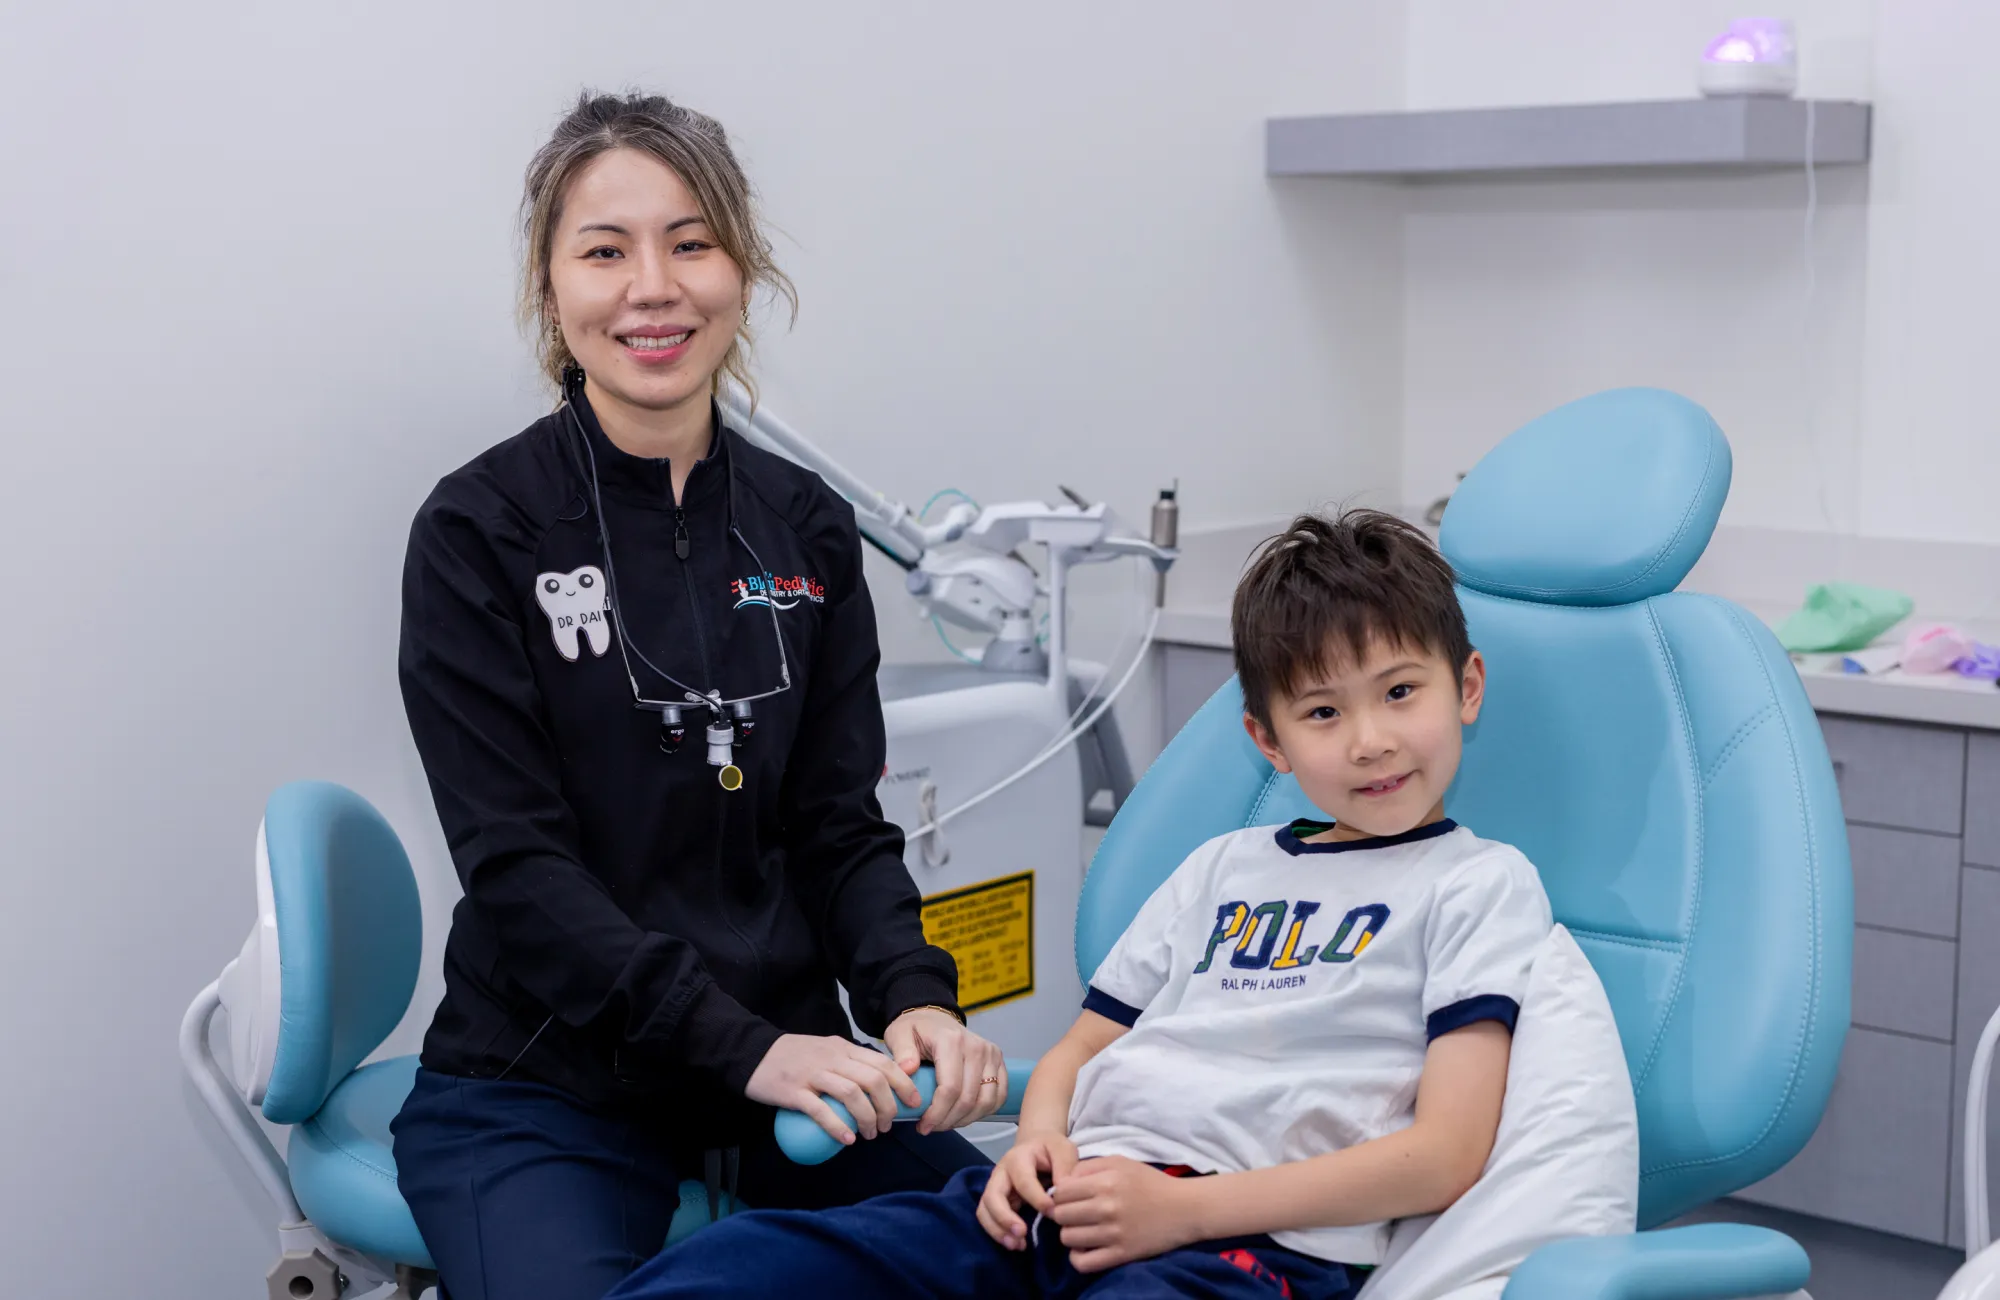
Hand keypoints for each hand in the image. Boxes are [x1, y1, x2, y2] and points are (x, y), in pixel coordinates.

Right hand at [744, 1034, 922, 1145]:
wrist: (752, 1052)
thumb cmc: (792, 1056)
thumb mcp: (826, 1050)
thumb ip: (849, 1062)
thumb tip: (877, 1085)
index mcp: (843, 1048)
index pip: (883, 1064)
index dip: (904, 1084)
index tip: (913, 1102)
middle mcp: (832, 1059)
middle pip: (873, 1081)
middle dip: (888, 1107)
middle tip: (887, 1126)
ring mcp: (812, 1074)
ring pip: (852, 1095)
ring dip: (867, 1118)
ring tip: (870, 1135)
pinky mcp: (793, 1091)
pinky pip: (820, 1110)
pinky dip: (837, 1126)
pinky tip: (847, 1140)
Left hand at [882, 1007, 1006, 1133]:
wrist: (935, 1016)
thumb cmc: (917, 1029)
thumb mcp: (899, 1035)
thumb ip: (901, 1052)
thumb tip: (907, 1070)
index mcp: (951, 1041)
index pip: (950, 1088)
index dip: (937, 1114)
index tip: (923, 1126)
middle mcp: (976, 1047)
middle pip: (969, 1099)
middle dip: (948, 1120)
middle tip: (931, 1127)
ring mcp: (991, 1054)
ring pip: (986, 1101)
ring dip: (965, 1119)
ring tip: (946, 1122)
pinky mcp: (998, 1062)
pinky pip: (999, 1096)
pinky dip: (983, 1111)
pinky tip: (964, 1115)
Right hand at [976, 1129, 1077, 1250]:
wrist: (1036, 1145)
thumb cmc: (1051, 1149)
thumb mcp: (1063, 1149)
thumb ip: (1066, 1167)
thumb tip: (1063, 1193)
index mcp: (1019, 1158)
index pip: (1023, 1180)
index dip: (1036, 1198)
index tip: (1052, 1212)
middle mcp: (1001, 1173)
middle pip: (992, 1196)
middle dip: (1004, 1217)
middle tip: (1022, 1233)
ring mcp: (995, 1187)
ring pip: (984, 1210)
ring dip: (998, 1230)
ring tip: (1017, 1245)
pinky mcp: (995, 1202)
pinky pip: (988, 1219)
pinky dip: (997, 1234)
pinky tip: (1016, 1245)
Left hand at [1049, 1156, 1199, 1272]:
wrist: (1184, 1208)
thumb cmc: (1150, 1183)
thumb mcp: (1120, 1163)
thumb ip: (1089, 1167)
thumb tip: (1062, 1183)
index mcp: (1106, 1182)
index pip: (1061, 1192)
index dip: (1061, 1195)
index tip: (1070, 1198)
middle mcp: (1107, 1207)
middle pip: (1061, 1215)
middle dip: (1063, 1214)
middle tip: (1075, 1214)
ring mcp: (1114, 1233)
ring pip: (1068, 1238)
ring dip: (1071, 1235)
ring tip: (1082, 1230)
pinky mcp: (1121, 1254)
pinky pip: (1083, 1263)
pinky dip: (1078, 1257)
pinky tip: (1086, 1248)